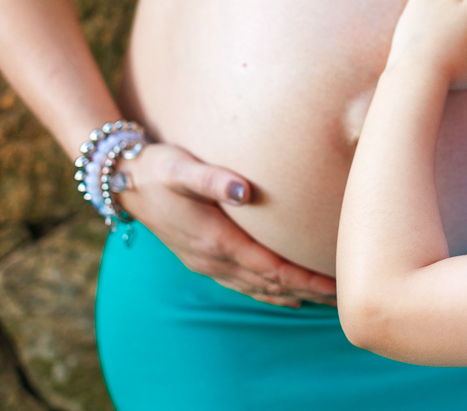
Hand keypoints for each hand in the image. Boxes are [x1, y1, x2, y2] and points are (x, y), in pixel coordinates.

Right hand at [117, 142, 337, 307]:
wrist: (121, 181)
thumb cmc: (157, 168)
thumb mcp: (180, 167)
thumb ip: (211, 178)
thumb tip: (243, 190)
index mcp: (214, 240)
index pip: (271, 268)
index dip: (304, 278)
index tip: (334, 284)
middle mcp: (212, 260)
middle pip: (271, 284)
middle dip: (308, 291)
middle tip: (345, 296)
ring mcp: (206, 263)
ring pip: (258, 289)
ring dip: (293, 295)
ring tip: (326, 299)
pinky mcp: (203, 259)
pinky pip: (244, 284)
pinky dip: (270, 292)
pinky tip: (288, 296)